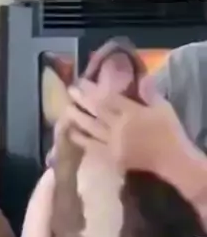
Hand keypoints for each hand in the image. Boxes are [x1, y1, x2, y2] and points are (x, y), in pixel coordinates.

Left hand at [65, 75, 191, 176]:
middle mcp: (120, 126)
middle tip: (70, 90)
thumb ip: (150, 93)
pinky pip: (93, 147)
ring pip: (91, 127)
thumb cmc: (169, 131)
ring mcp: (114, 142)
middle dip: (82, 99)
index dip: (94, 89)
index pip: (109, 97)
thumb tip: (141, 77)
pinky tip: (71, 133)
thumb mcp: (163, 107)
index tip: (83, 81)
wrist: (171, 159)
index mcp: (132, 112)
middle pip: (97, 110)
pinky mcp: (111, 156)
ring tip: (66, 108)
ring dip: (78, 117)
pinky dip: (81, 139)